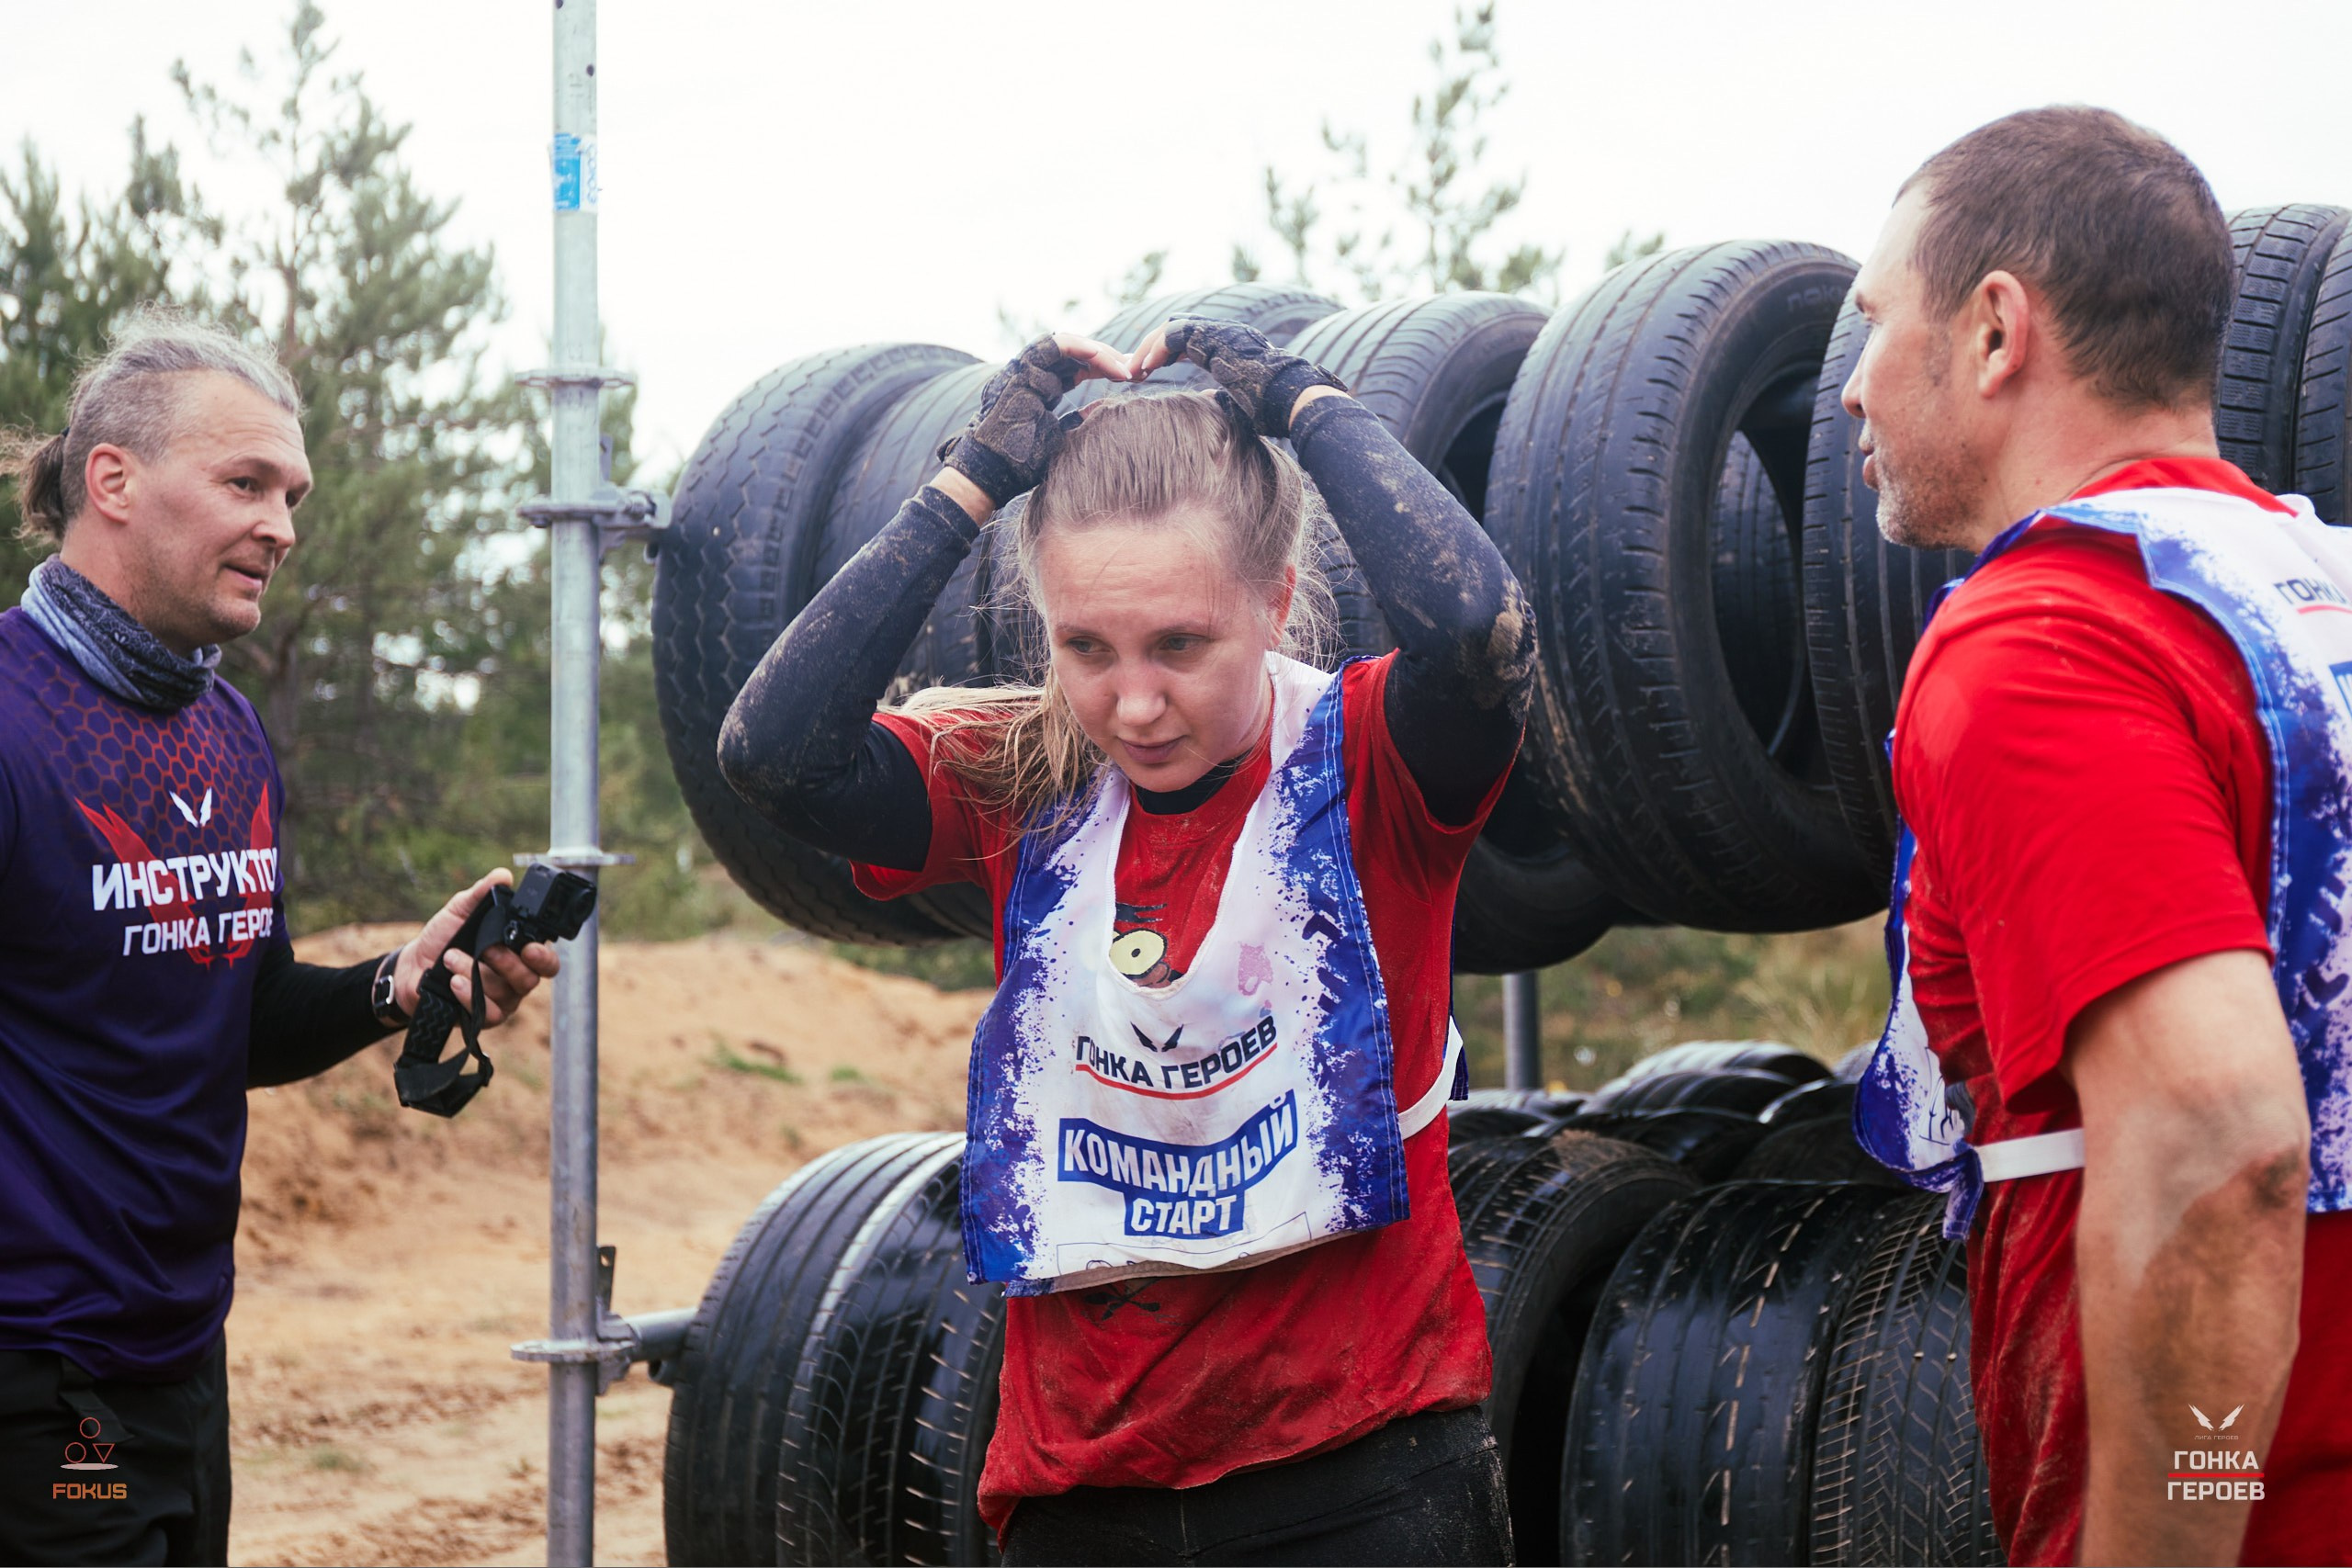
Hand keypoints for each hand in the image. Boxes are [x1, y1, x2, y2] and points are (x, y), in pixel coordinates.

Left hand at [391, 868, 562, 1028]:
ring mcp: (500, 1000)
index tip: (529, 948)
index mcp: (517, 953)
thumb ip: (481, 894)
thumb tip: (502, 876)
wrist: (412, 966)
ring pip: (505, 993)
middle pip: (530, 979)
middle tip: (486, 949)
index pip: (546, 960)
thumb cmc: (441, 938)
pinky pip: (488, 1013)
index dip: (544, 957)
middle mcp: (514, 978)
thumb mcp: (459, 911)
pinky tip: (454, 983)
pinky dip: (471, 997)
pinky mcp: (482, 1016)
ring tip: (450, 958)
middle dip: (508, 964)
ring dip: (476, 974)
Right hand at [935, 332, 1132, 510]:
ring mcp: (1027, 370)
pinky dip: (1079, 346)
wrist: (993, 473)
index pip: (1078, 369)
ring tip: (1122, 365)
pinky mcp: (1022, 370)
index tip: (1130, 378)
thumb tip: (1103, 408)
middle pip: (1076, 355)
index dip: (1104, 369)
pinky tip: (1101, 356)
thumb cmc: (1022, 463)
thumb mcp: (1060, 439)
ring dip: (1098, 352)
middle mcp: (1034, 375)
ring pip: (1068, 345)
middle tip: (1134, 369)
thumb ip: (1079, 421)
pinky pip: (1054, 346)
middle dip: (1108, 358)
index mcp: (1042, 388)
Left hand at [1128, 316, 1345, 436]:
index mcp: (1227, 346)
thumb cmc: (1273, 409)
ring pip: (1172, 327)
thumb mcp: (1239, 405)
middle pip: (1175, 328)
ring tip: (1134, 371)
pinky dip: (1157, 349)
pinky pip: (1176, 334)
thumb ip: (1221, 397)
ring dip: (1148, 348)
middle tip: (1132, 371)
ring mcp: (1222, 331)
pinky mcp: (1218, 337)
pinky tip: (1146, 369)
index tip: (1144, 374)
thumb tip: (1207, 400)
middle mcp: (1224, 333)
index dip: (1161, 354)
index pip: (1185, 340)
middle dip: (1150, 348)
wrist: (1294, 402)